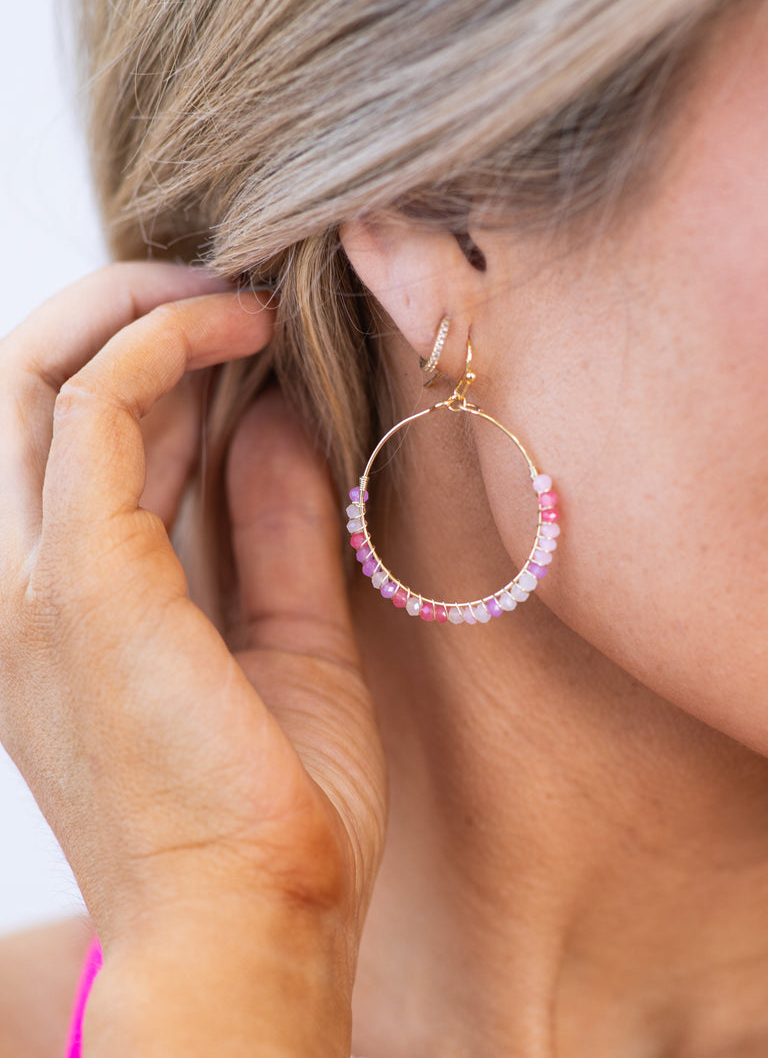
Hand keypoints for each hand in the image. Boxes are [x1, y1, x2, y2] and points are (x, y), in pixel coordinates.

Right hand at [0, 263, 386, 967]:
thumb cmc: (269, 809)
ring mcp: (36, 577)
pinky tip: (241, 327)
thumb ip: (272, 524)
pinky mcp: (81, 578)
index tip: (247, 327)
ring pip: (38, 371)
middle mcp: (23, 578)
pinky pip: (97, 406)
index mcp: (68, 599)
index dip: (151, 355)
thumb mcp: (289, 635)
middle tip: (233, 285)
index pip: (67, 429)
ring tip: (244, 294)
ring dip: (142, 306)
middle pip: (23, 378)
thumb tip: (275, 413)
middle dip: (124, 304)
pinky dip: (161, 341)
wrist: (257, 934)